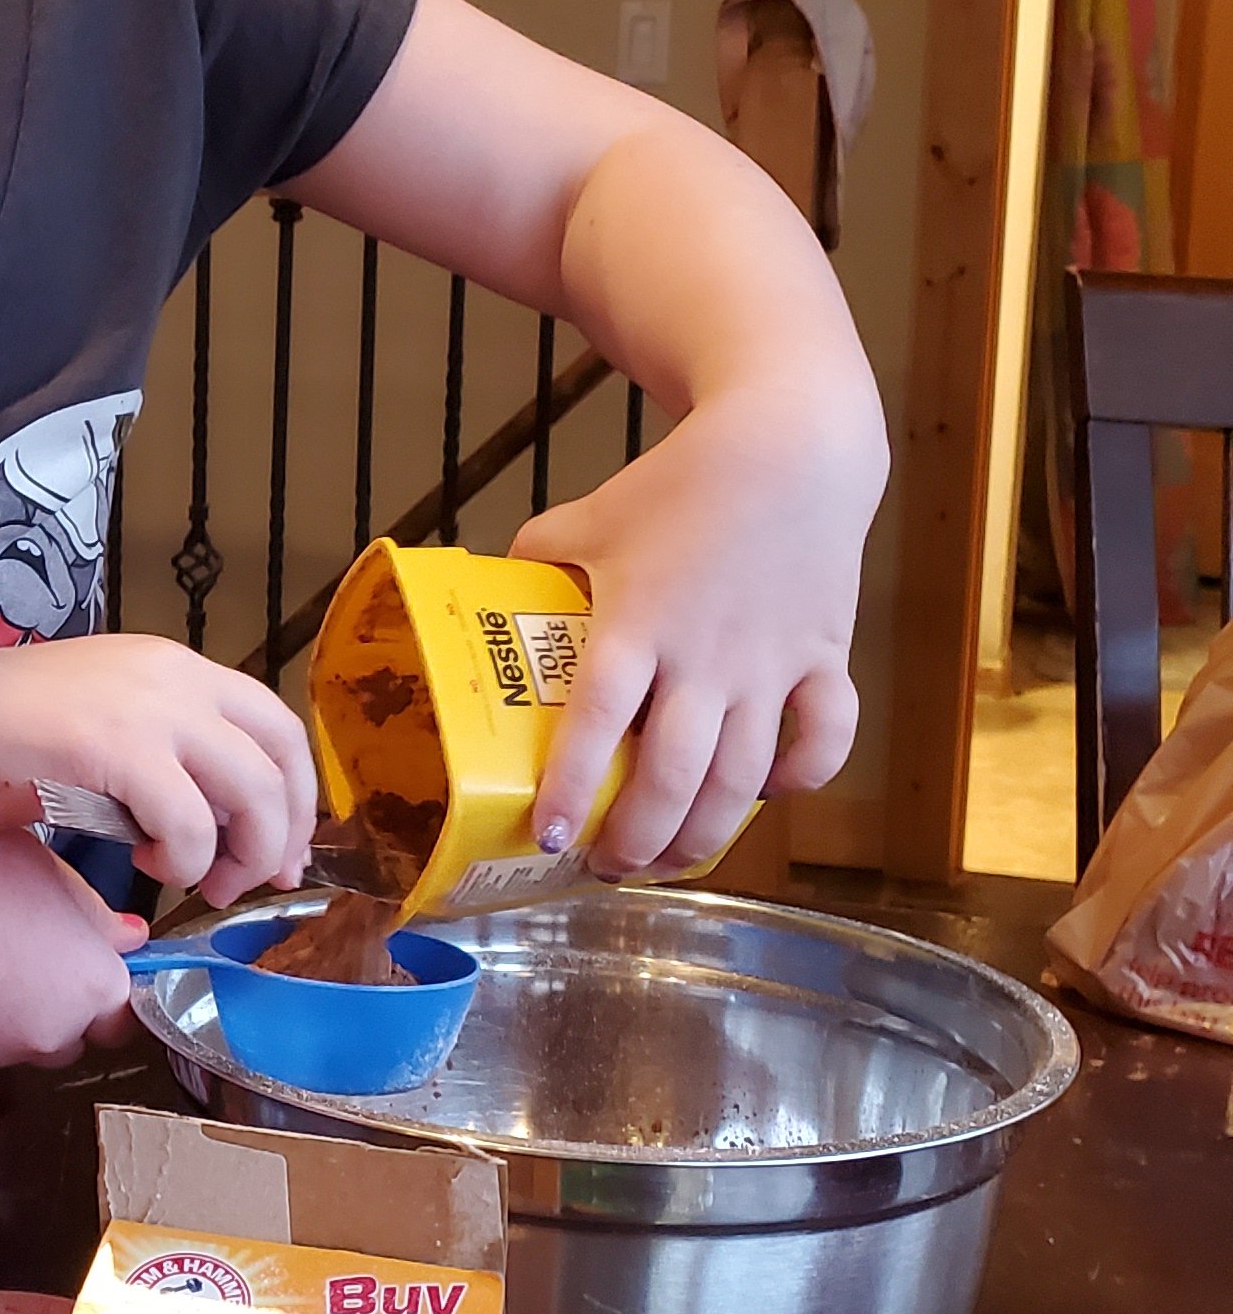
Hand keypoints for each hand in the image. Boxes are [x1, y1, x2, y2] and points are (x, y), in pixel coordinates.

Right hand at [0, 632, 316, 900]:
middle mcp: (176, 675)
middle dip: (280, 835)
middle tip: (248, 883)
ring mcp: (149, 704)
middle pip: (280, 760)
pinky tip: (143, 865)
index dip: (298, 797)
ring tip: (193, 882)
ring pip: (250, 792)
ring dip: (236, 855)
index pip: (278, 726)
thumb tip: (214, 832)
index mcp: (176, 668)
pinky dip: (181, 860)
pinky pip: (187, 821)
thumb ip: (165, 765)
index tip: (283, 853)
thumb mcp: (105, 737)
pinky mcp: (115, 743)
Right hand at [0, 811, 140, 1069]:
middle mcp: (54, 1030)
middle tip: (18, 944)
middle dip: (54, 997)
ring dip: (5, 1007)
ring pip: (18, 1038)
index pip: (124, 1007)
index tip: (80, 955)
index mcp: (91, 980)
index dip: (100, 978)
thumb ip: (91, 910)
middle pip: (73, 1029)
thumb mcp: (36, 861)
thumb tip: (127, 936)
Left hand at [514, 389, 876, 875]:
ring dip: (704, 833)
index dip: (572, 785)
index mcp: (638, 621)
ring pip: (741, 777)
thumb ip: (539, 556)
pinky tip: (768, 793)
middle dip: (638, 837)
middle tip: (606, 866)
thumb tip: (489, 587)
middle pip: (673, 773)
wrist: (791, 447)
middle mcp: (705, 655)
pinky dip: (802, 775)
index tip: (548, 835)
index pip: (597, 719)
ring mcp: (769, 662)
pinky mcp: (823, 657)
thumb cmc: (680, 484)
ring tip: (668, 859)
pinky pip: (824, 736)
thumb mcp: (591, 515)